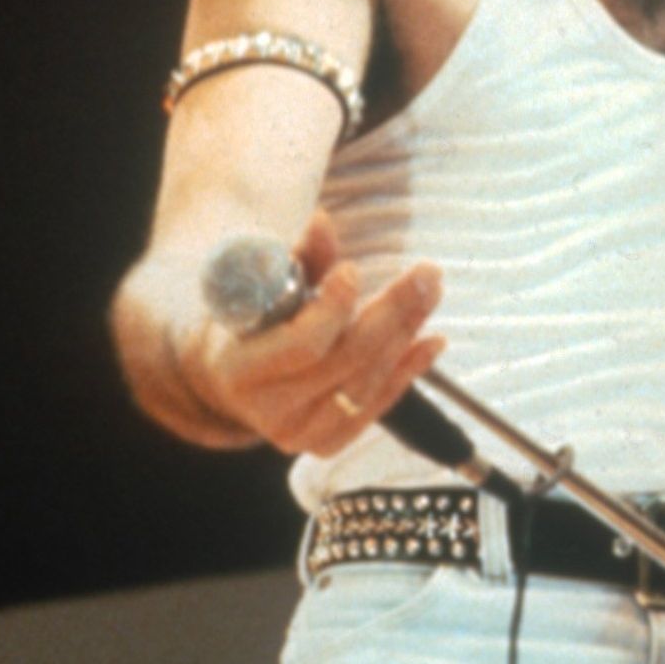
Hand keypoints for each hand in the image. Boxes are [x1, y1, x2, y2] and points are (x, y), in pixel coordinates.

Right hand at [186, 210, 446, 457]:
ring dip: (407, 334)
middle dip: (392, 312)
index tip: (353, 270)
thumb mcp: (262, 290)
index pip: (302, 345)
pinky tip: (433, 341)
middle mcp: (271, 412)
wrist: (231, 384)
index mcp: (241, 371)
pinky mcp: (328, 443)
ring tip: (431, 293)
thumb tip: (323, 220)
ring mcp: (302, 434)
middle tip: (426, 274)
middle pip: (347, 360)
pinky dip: (409, 371)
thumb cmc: (248, 326)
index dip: (334, 308)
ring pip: (368, 382)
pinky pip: (378, 406)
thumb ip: (299, 259)